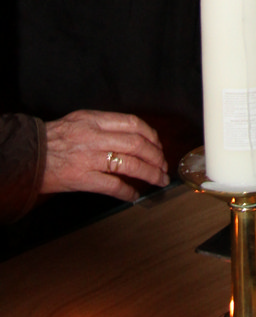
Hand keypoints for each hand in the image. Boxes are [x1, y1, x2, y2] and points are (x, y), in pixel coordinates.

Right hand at [41, 111, 169, 201]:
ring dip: (149, 173)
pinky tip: (134, 195)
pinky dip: (127, 192)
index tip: (159, 145)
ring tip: (158, 180)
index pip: (133, 124)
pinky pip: (112, 186)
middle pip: (137, 144)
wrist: (29, 155)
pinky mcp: (82, 178)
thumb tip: (134, 135)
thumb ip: (105, 125)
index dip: (152, 135)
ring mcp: (89, 158)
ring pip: (129, 164)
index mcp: (95, 121)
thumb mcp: (80, 121)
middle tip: (163, 166)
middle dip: (156, 156)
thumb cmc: (55, 139)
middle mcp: (94, 137)